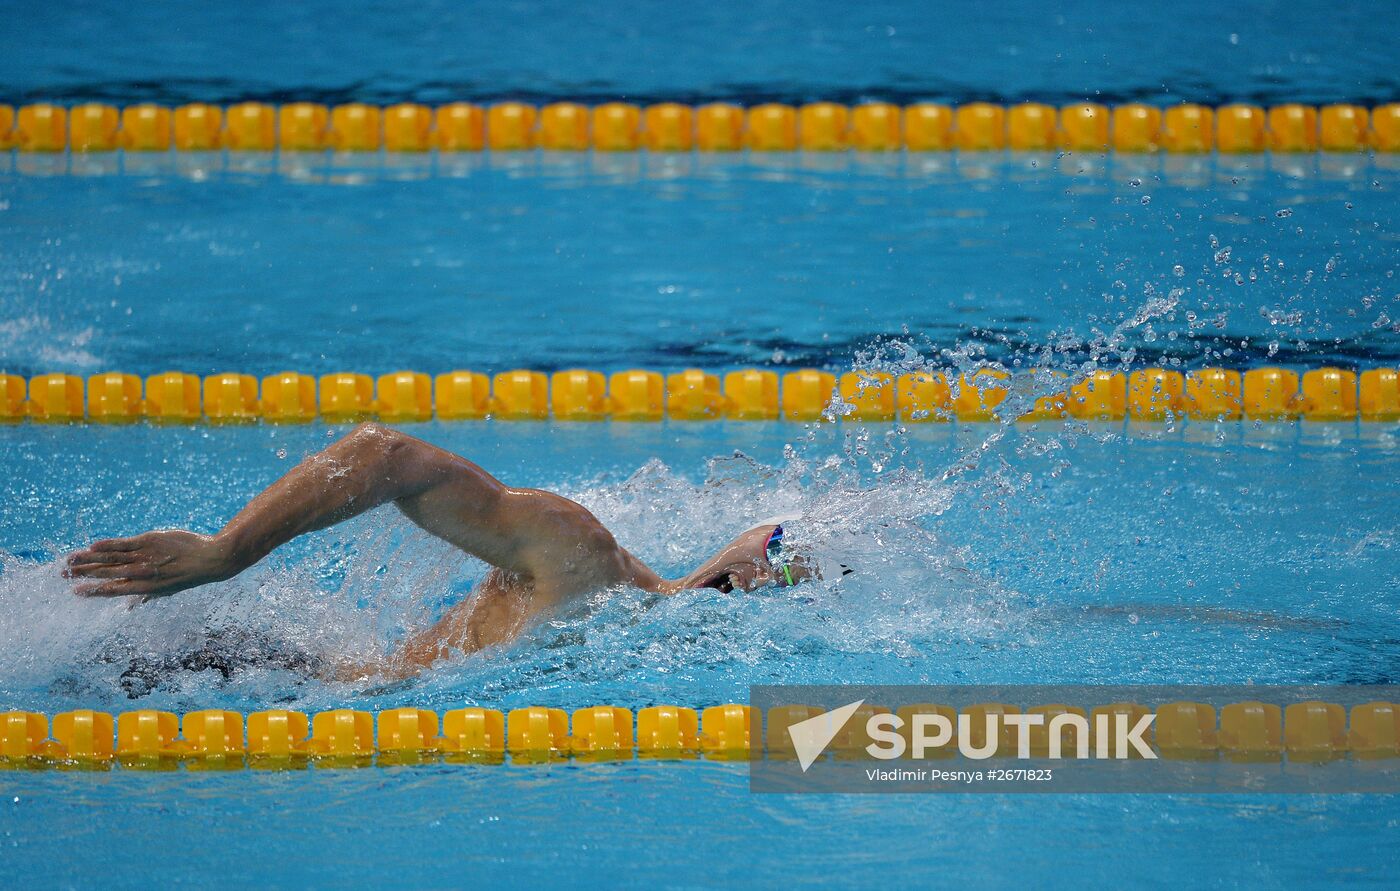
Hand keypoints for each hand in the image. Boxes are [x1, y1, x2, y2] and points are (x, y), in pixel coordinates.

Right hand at [65, 530, 235, 600]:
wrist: (210, 559)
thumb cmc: (188, 575)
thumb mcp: (167, 590)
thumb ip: (146, 596)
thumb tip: (131, 608)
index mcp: (144, 588)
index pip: (112, 590)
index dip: (91, 591)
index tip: (74, 591)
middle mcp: (141, 573)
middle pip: (106, 573)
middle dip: (82, 574)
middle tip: (63, 574)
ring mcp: (145, 556)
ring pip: (110, 557)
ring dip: (88, 558)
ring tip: (71, 559)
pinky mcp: (149, 540)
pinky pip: (124, 543)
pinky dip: (107, 545)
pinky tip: (92, 546)